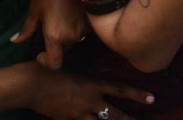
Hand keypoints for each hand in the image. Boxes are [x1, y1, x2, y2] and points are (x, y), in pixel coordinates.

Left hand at [10, 0, 87, 69]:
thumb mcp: (35, 9)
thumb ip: (27, 29)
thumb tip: (14, 40)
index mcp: (54, 36)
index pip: (54, 63)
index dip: (46, 62)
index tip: (40, 53)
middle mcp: (70, 37)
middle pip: (63, 50)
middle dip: (55, 44)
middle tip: (50, 25)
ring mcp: (82, 30)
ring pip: (74, 40)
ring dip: (67, 34)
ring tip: (62, 15)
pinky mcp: (91, 22)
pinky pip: (83, 31)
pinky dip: (77, 26)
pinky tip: (72, 12)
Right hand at [29, 64, 152, 119]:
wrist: (31, 85)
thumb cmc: (48, 69)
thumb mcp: (71, 67)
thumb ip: (82, 77)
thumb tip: (89, 81)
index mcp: (93, 84)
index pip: (121, 90)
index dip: (137, 95)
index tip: (152, 98)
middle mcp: (90, 101)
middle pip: (115, 114)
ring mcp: (79, 114)